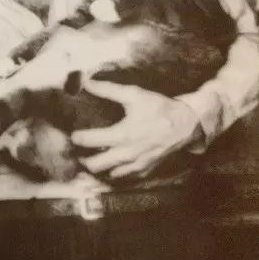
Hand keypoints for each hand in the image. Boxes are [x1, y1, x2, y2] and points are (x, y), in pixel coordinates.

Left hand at [71, 78, 203, 179]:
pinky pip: (125, 177)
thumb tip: (86, 82)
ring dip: (98, 167)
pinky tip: (111, 165)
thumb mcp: (134, 94)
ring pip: (109, 174)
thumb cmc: (159, 108)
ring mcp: (137, 165)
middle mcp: (127, 154)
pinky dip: (114, 172)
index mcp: (123, 135)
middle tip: (77, 151)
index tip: (72, 135)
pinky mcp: (145, 170)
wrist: (186, 124)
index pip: (91, 141)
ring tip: (90, 157)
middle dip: (83, 159)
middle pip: (96, 165)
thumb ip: (108, 89)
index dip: (78, 139)